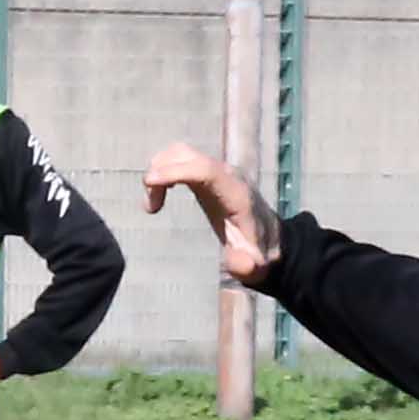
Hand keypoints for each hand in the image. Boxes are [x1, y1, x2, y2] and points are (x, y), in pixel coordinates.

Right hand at [141, 145, 277, 283]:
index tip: (150, 182)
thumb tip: (243, 265)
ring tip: (154, 206)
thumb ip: (248, 266)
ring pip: (180, 153)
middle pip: (186, 154)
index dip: (175, 171)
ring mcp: (216, 171)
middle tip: (151, 208)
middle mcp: (225, 175)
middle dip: (161, 172)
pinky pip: (180, 161)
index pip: (204, 169)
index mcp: (235, 193)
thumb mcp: (257, 265)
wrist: (268, 238)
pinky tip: (160, 198)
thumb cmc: (258, 252)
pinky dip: (164, 173)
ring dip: (159, 171)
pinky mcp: (207, 174)